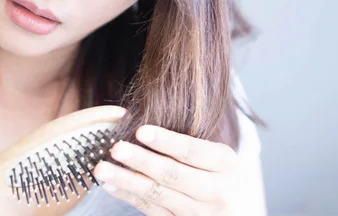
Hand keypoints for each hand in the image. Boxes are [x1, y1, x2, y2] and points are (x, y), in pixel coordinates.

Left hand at [93, 125, 239, 214]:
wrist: (235, 208)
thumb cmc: (217, 172)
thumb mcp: (215, 155)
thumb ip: (187, 144)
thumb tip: (141, 130)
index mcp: (226, 163)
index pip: (192, 150)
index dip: (166, 141)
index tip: (140, 131)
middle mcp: (217, 190)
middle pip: (173, 174)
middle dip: (142, 161)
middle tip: (116, 148)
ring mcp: (200, 213)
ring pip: (158, 195)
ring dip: (127, 181)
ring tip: (103, 169)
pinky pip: (151, 209)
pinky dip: (129, 196)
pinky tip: (111, 185)